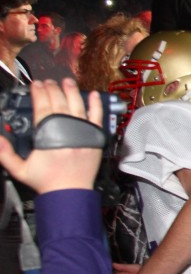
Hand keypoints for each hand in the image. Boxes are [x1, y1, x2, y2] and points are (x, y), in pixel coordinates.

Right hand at [0, 79, 102, 194]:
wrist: (70, 192)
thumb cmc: (47, 181)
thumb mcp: (20, 169)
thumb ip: (5, 153)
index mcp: (48, 136)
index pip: (42, 108)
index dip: (38, 94)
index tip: (36, 85)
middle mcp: (67, 131)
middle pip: (59, 103)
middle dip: (53, 89)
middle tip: (48, 81)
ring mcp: (83, 132)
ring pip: (78, 105)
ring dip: (72, 91)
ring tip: (67, 81)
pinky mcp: (96, 137)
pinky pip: (97, 116)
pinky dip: (96, 104)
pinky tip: (94, 94)